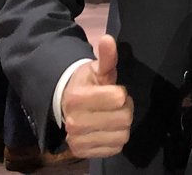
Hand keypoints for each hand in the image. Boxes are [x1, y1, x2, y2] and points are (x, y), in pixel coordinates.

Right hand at [60, 35, 133, 158]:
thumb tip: (108, 38)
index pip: (118, 98)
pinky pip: (115, 148)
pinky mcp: (82, 153)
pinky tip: (106, 129)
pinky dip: (115, 139)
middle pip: (123, 118)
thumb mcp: (97, 69)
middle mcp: (74, 122)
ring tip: (110, 116)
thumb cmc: (87, 84)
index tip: (114, 91)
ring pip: (122, 135)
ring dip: (121, 125)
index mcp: (77, 97)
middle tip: (115, 104)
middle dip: (124, 109)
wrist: (67, 105)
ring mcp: (77, 140)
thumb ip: (107, 56)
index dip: (121, 93)